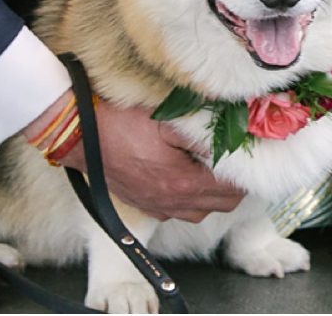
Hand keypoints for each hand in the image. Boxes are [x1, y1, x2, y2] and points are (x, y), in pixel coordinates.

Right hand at [42, 97, 245, 222]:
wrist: (80, 135)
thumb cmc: (123, 123)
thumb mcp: (168, 120)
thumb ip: (204, 133)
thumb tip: (235, 136)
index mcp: (183, 183)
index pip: (233, 189)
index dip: (246, 172)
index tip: (251, 154)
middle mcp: (172, 203)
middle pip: (222, 205)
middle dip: (234, 185)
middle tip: (236, 160)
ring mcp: (156, 208)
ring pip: (201, 212)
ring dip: (213, 194)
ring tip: (214, 167)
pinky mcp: (144, 206)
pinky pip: (178, 211)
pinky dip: (190, 199)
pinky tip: (186, 175)